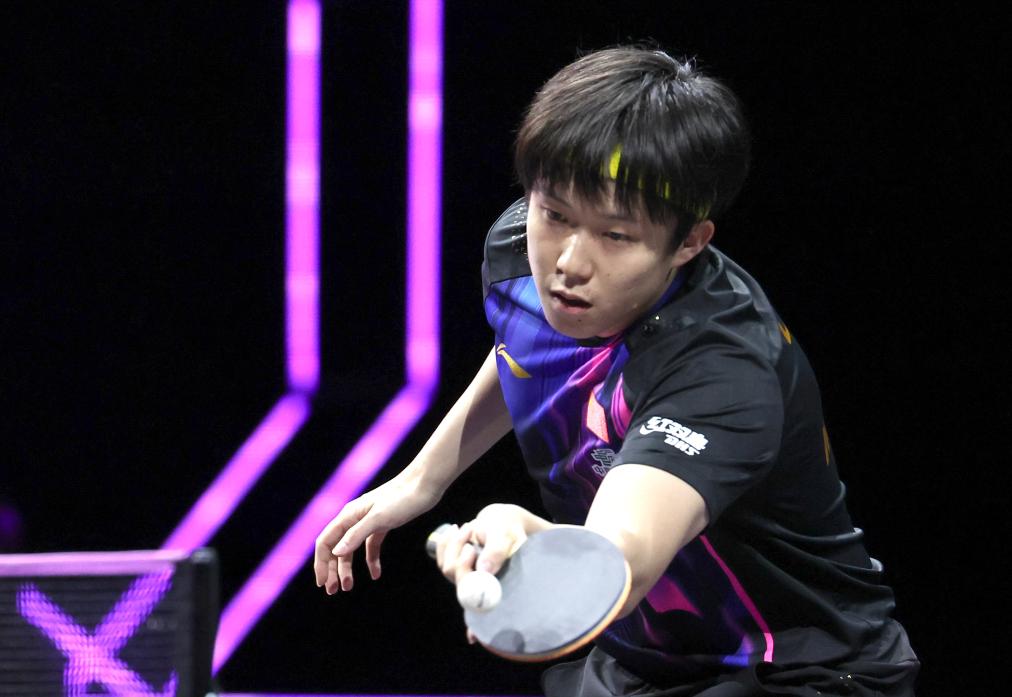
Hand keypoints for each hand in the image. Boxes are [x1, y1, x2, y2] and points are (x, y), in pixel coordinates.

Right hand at [314, 471, 439, 593]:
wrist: (424, 484)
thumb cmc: (402, 498)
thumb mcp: (379, 518)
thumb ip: (357, 534)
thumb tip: (336, 552)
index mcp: (349, 515)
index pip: (326, 541)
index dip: (321, 563)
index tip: (321, 583)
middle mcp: (354, 518)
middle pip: (336, 547)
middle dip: (332, 569)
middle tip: (333, 591)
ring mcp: (368, 521)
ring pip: (351, 548)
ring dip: (347, 568)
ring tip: (348, 587)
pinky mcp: (382, 524)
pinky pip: (370, 546)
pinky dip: (371, 560)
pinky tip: (376, 574)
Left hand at [432, 504, 547, 644]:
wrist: (501, 522)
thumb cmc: (507, 531)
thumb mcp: (506, 536)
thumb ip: (497, 551)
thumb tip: (484, 570)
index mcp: (496, 585)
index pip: (482, 608)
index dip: (475, 625)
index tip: (472, 636)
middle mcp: (479, 586)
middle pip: (461, 584)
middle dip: (462, 562)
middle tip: (471, 543)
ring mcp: (465, 577)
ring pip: (449, 569)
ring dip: (455, 545)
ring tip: (470, 528)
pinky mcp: (454, 566)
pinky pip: (442, 558)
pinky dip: (445, 542)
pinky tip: (454, 530)